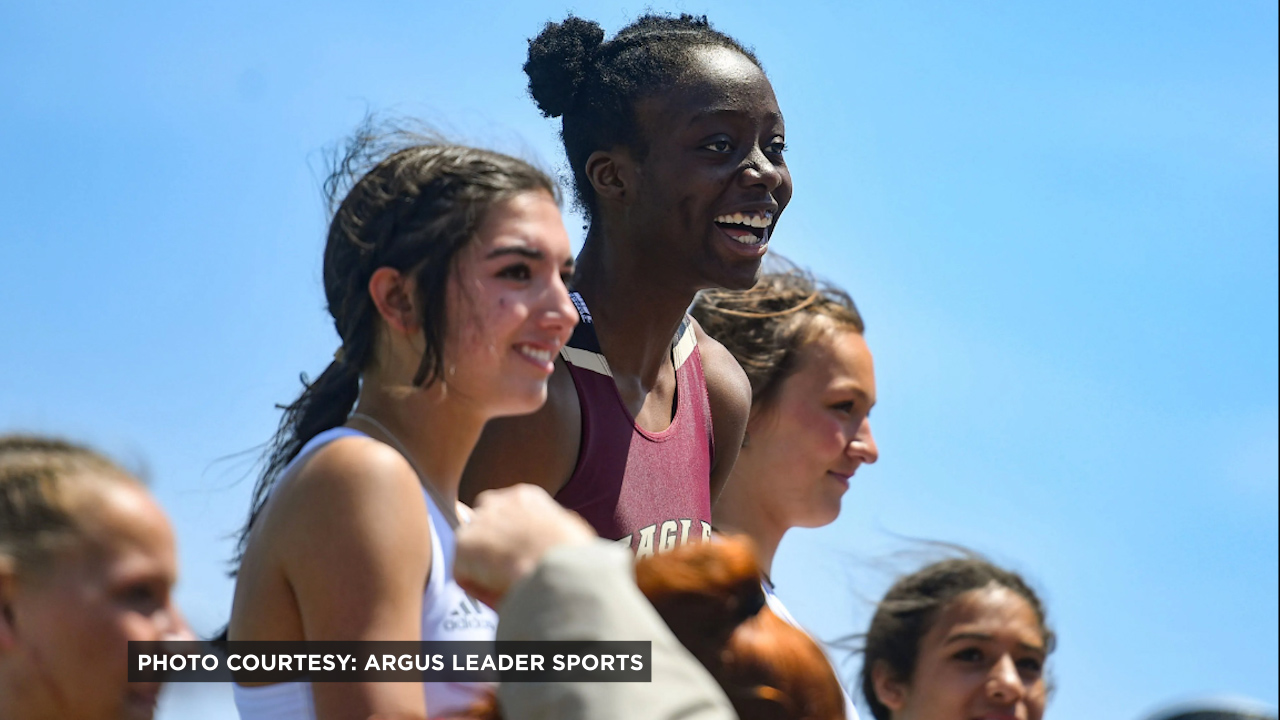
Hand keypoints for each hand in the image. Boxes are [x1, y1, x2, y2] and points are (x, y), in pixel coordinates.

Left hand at [454, 484, 595, 607]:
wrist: (559, 568)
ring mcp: (477, 523)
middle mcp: (496, 502)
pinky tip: (500, 596)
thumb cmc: (575, 556)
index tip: (520, 558)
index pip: (504, 514)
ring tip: (509, 589)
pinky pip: (464, 575)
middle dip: (490, 550)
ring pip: (472, 554)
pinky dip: (478, 589)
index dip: (509, 540)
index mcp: (525, 497)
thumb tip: (546, 543)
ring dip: (485, 572)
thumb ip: (548, 531)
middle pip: (482, 528)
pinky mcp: (463, 546)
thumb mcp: (569, 532)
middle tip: (508, 574)